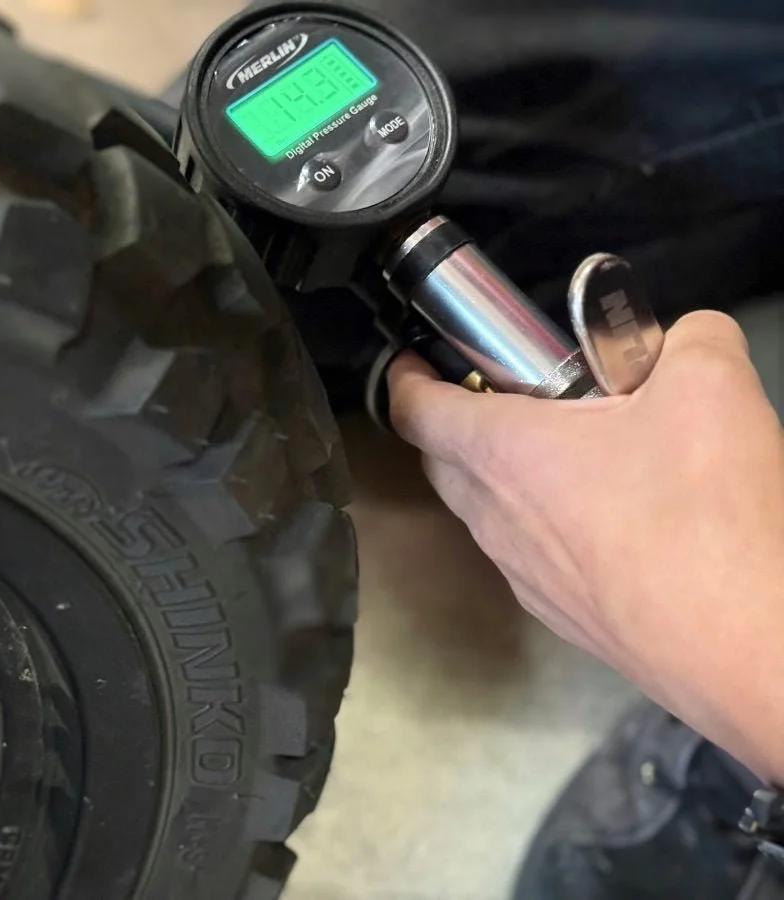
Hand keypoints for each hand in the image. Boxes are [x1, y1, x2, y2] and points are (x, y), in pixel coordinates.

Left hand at [389, 311, 783, 781]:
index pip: (415, 409)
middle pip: (444, 462)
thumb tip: (687, 338)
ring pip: (487, 512)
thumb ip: (686, 340)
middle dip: (458, 423)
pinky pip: (530, 557)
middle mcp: (492, 517)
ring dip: (507, 477)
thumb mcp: (709, 384)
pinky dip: (546, 527)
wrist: (740, 646)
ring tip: (573, 451)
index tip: (415, 360)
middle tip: (509, 394)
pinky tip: (608, 519)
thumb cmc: (703, 512)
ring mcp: (521, 575)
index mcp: (499, 452)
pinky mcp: (559, 615)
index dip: (406, 378)